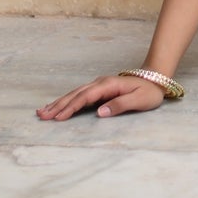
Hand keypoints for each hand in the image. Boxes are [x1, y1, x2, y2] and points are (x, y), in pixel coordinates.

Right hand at [37, 74, 166, 120]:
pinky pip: (79, 95)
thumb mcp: (139, 100)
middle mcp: (100, 83)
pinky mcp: (98, 90)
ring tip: (43, 111)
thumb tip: (99, 113)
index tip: (58, 117)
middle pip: (75, 94)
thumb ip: (120, 105)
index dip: (71, 107)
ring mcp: (98, 85)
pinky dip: (66, 100)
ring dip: (59, 102)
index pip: (85, 97)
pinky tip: (58, 106)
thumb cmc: (149, 92)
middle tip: (41, 115)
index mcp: (108, 85)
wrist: (156, 79)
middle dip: (58, 105)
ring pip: (75, 94)